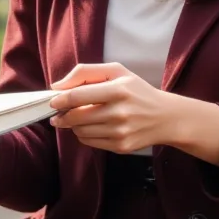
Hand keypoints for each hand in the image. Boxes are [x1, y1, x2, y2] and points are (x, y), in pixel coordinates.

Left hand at [48, 62, 175, 154]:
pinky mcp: (121, 147)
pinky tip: (92, 126)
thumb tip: (57, 86)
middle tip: (59, 113)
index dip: (60, 100)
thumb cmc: (137, 91)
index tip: (53, 101)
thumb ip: (85, 72)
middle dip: (62, 115)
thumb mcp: (116, 71)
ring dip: (74, 125)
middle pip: (76, 117)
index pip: (78, 96)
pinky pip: (89, 142)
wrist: (166, 117)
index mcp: (118, 90)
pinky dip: (84, 135)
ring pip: (80, 131)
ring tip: (80, 118)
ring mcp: (120, 132)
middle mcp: (120, 112)